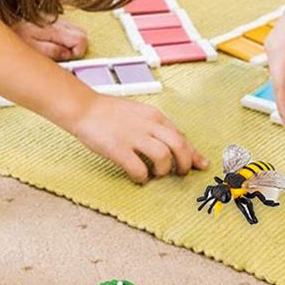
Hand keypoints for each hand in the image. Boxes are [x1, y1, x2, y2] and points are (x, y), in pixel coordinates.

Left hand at [12, 18, 87, 60]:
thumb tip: (68, 55)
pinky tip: (51, 42)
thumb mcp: (31, 48)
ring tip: (57, 50)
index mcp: (54, 31)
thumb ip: (52, 51)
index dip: (78, 52)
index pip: (81, 40)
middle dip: (77, 48)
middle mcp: (57, 23)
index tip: (68, 58)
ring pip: (74, 30)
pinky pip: (64, 27)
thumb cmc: (14, 34)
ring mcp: (54, 20)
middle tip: (63, 56)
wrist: (0, 18)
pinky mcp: (49, 18)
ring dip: (71, 42)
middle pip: (82, 34)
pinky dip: (63, 36)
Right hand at [67, 94, 208, 182]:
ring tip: (155, 173)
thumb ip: (156, 126)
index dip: (193, 153)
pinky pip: (138, 169)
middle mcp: (148, 125)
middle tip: (180, 173)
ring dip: (163, 170)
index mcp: (155, 116)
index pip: (182, 136)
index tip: (200, 164)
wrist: (83, 107)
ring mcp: (133, 137)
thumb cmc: (109, 111)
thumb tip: (171, 143)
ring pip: (163, 158)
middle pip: (179, 146)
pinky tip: (137, 176)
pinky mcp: (118, 149)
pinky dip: (141, 177)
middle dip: (185, 164)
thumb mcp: (139, 112)